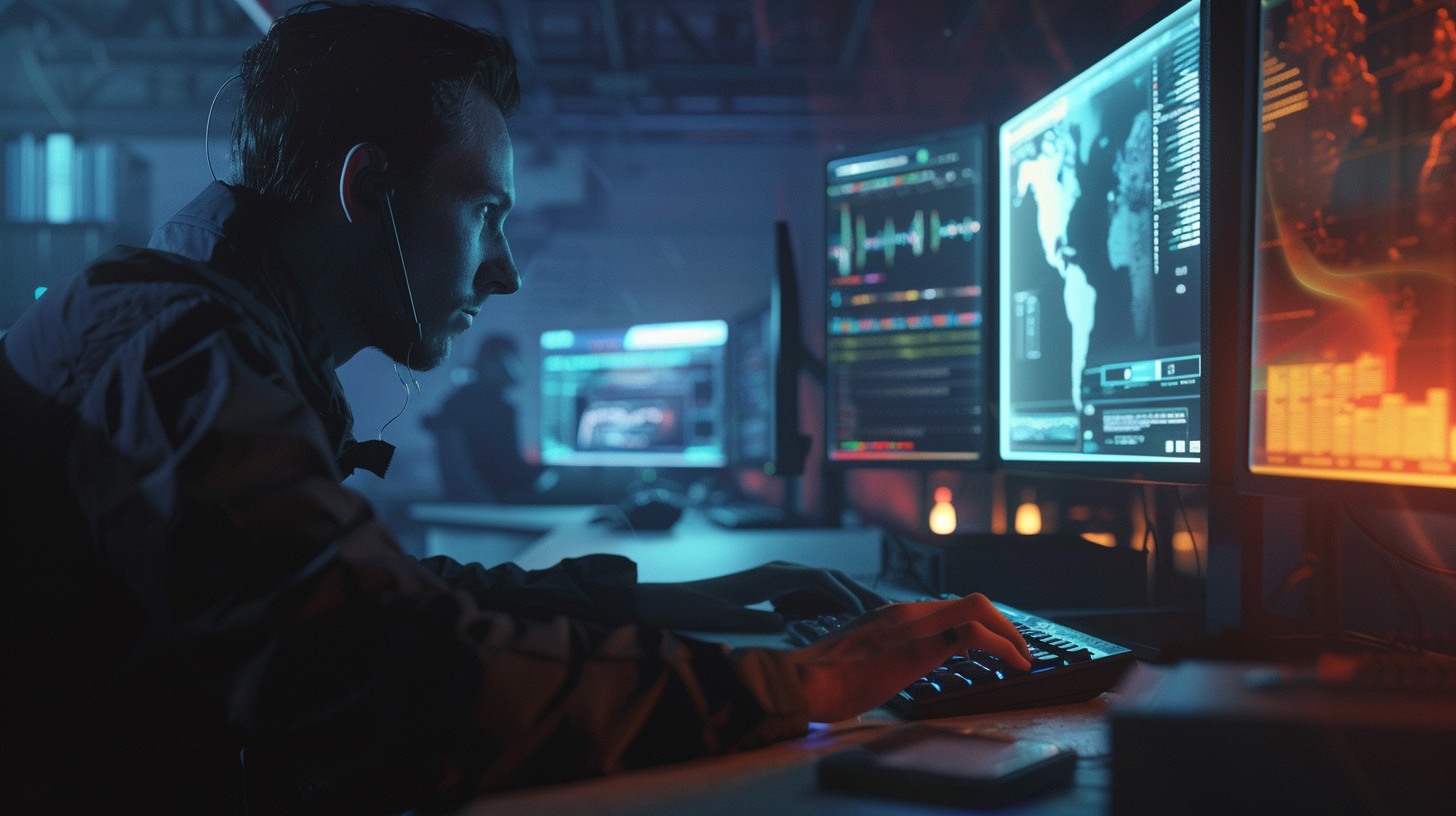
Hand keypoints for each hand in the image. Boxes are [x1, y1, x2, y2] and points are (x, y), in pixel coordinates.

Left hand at [635, 561, 889, 631]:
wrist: (666, 602)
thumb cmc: (693, 609)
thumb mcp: (722, 619)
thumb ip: (752, 622)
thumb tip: (784, 625)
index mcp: (771, 576)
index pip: (822, 579)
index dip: (849, 595)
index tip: (871, 612)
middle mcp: (777, 572)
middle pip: (829, 578)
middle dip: (859, 593)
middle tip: (889, 611)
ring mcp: (774, 579)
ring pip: (821, 585)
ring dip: (846, 598)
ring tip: (874, 616)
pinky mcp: (770, 590)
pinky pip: (808, 594)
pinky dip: (828, 604)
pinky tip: (839, 620)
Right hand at [786, 594, 1032, 722]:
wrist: (803, 682)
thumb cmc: (821, 680)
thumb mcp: (858, 660)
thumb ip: (879, 657)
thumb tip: (888, 673)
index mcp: (891, 615)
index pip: (948, 607)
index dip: (980, 623)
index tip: (992, 646)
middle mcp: (905, 612)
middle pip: (972, 601)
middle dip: (1004, 624)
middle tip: (1018, 651)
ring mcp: (912, 626)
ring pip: (978, 609)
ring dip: (1009, 633)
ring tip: (1022, 658)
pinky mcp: (918, 647)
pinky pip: (975, 635)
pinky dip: (1004, 646)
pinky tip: (1015, 664)